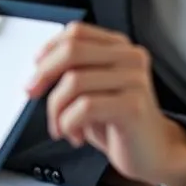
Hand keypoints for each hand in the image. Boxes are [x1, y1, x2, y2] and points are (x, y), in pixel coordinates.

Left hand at [27, 22, 185, 185]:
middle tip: (31, 92)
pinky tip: (75, 135)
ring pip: (74, 82)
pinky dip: (70, 123)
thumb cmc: (118, 122)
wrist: (154, 154)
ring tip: (61, 126)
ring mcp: (135, 80)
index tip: (35, 68)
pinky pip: (86, 107)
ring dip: (57, 109)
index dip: (49, 48)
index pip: (76, 32)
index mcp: (119, 46)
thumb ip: (73, 72)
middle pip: (72, 51)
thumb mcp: (93, 89)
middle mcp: (130, 57)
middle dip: (44, 73)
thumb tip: (37, 71)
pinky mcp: (134, 106)